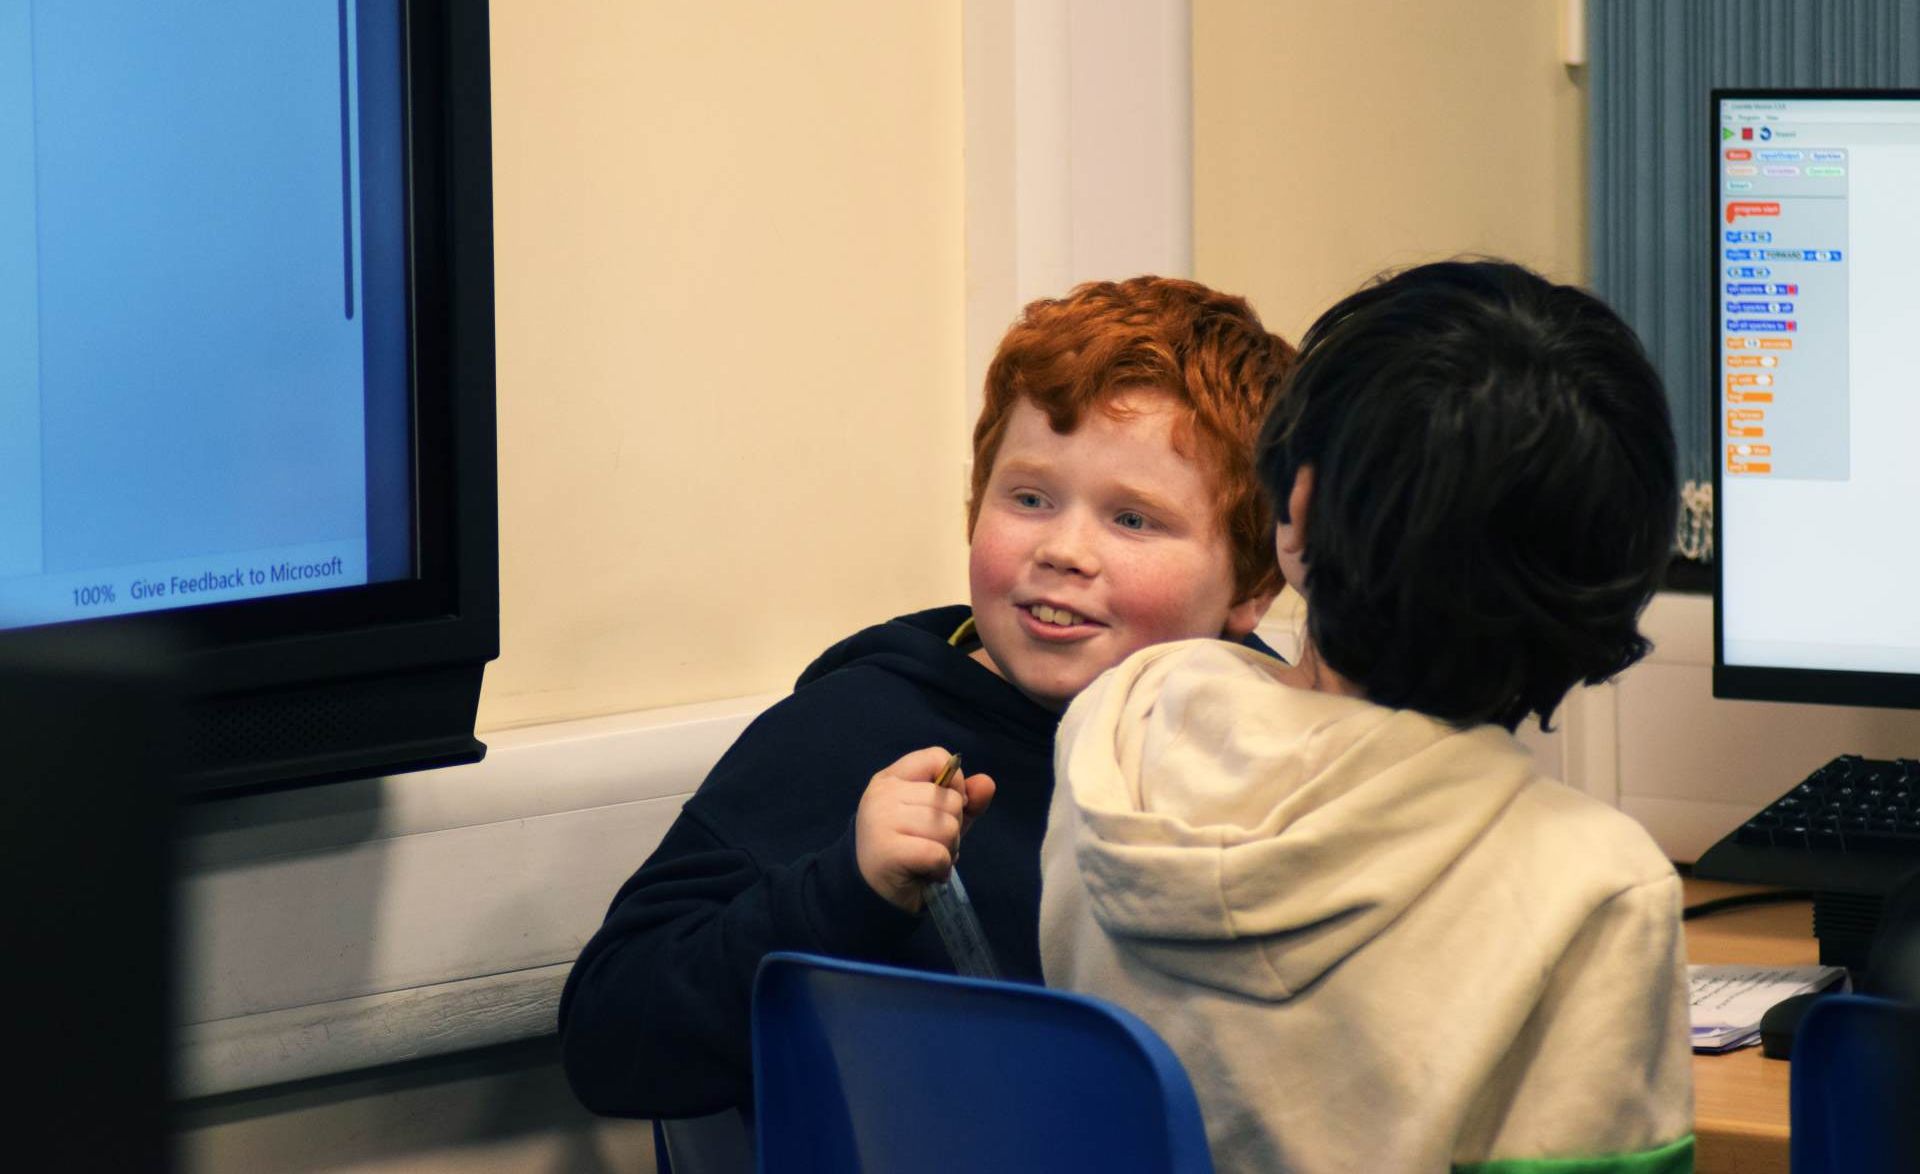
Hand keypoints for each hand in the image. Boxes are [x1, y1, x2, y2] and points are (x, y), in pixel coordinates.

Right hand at [855, 746, 995, 912]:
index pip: (936, 758)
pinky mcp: (888, 850)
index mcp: (891, 778)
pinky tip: (925, 873)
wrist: (873, 894)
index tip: (945, 810)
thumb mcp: (940, 820)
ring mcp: (882, 820)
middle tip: (929, 844)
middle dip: (952, 828)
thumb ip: (965, 801)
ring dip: (947, 850)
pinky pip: (938, 853)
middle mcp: (883, 794)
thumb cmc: (909, 851)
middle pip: (949, 799)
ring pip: (947, 827)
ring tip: (927, 860)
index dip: (954, 785)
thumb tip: (987, 783)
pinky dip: (940, 868)